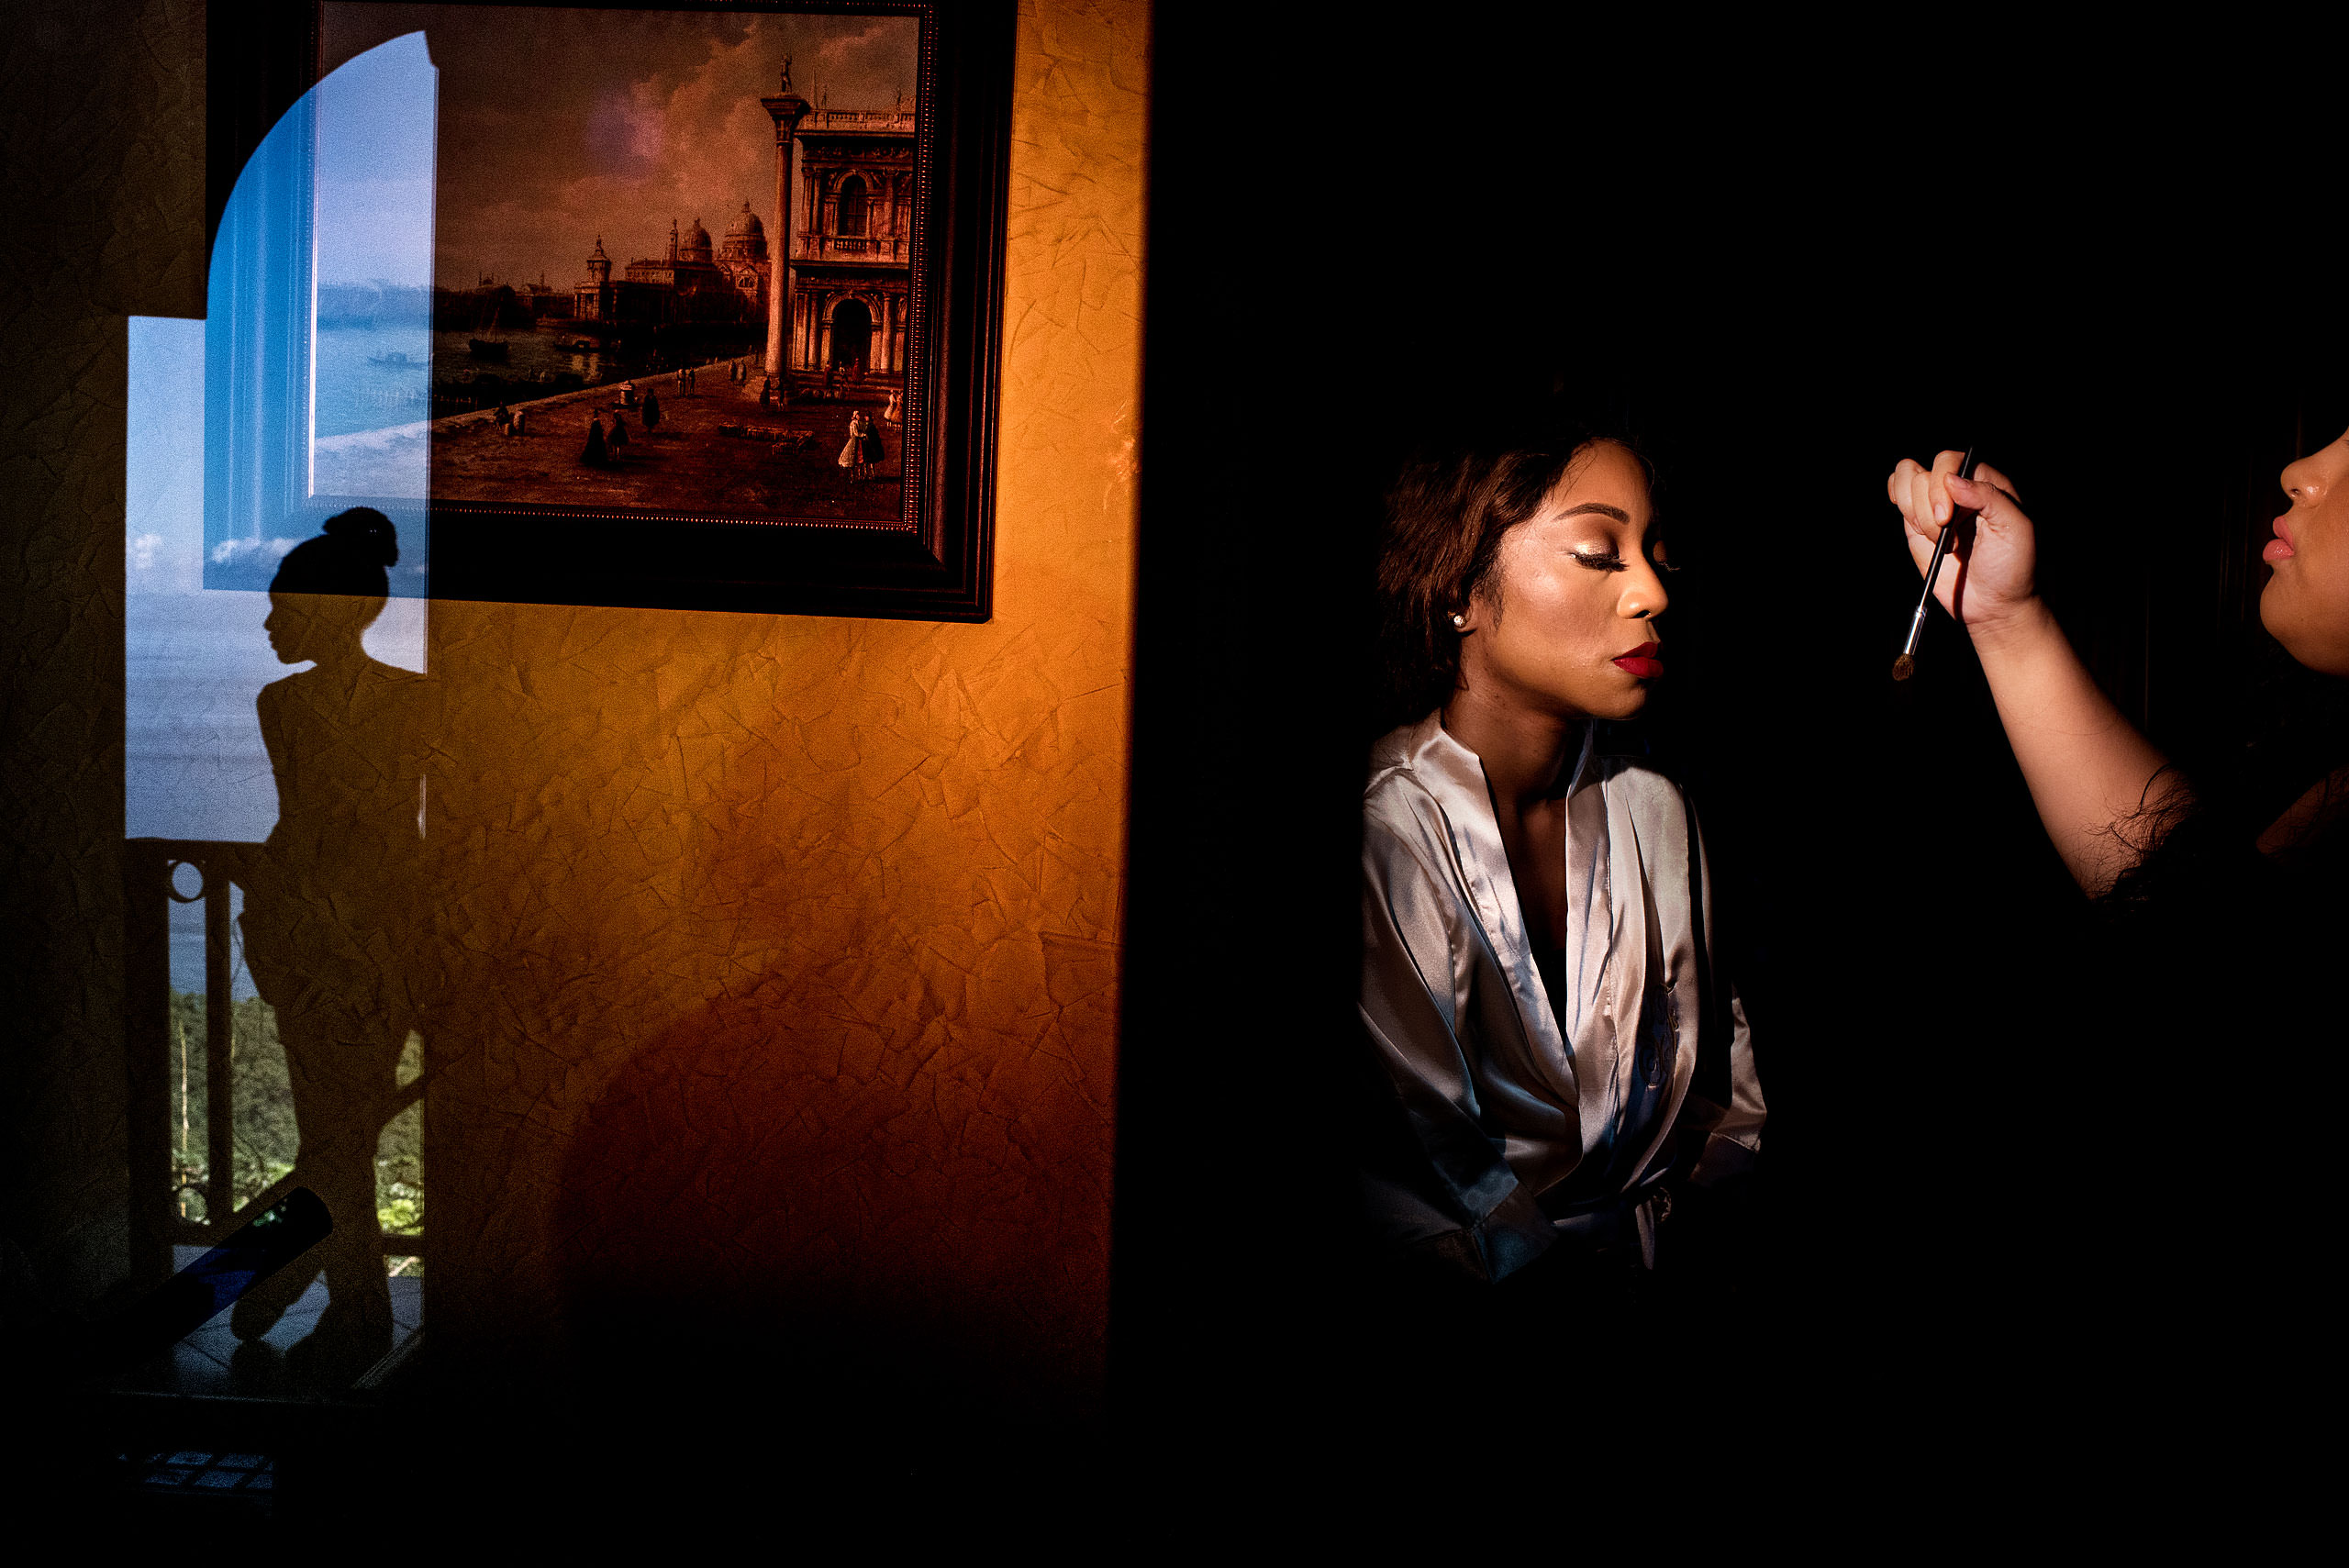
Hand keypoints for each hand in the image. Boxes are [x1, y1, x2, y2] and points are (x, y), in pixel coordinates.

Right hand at [1886, 451, 2039, 633]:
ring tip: (1937, 538)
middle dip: (1927, 507)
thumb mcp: (2015, 529)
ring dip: (1915, 513)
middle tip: (1944, 535)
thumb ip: (1989, 497)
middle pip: (1923, 473)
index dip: (1940, 486)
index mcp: (1985, 482)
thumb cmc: (2012, 567)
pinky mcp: (1917, 522)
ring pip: (1906, 481)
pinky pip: (1898, 495)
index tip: (1946, 519)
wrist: (1993, 603)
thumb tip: (1952, 480)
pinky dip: (1901, 505)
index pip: (1952, 461)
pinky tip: (1919, 527)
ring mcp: (1935, 503)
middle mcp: (1958, 488)